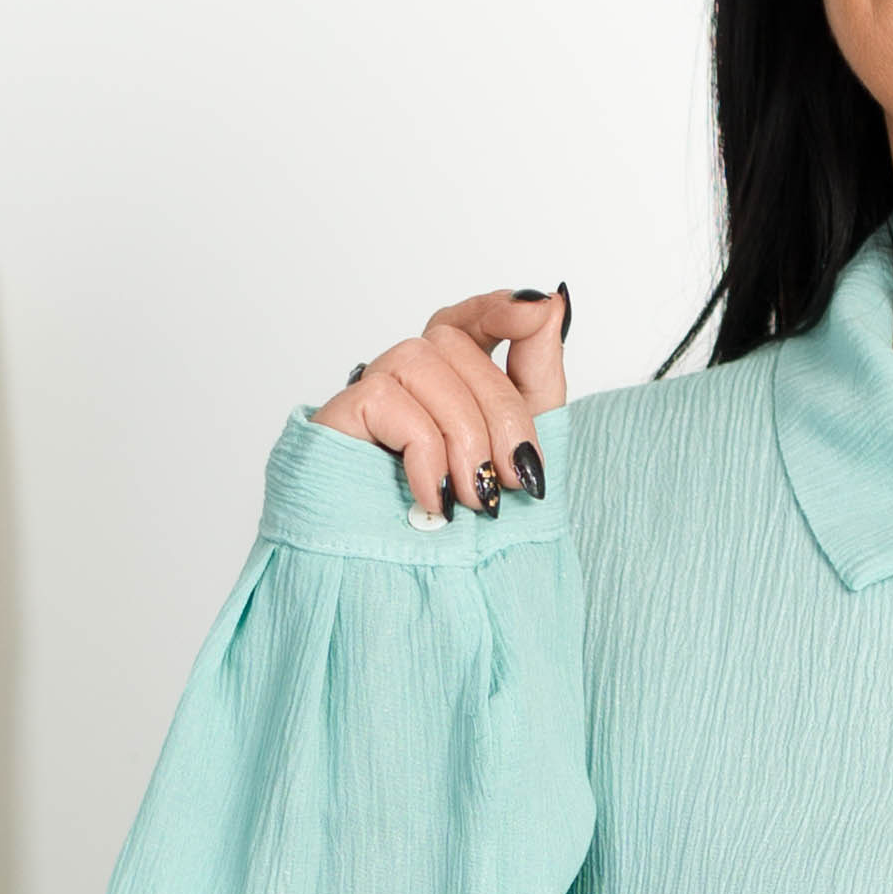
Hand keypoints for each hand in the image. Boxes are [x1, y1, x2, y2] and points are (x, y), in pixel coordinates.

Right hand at [313, 283, 569, 518]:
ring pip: (425, 361)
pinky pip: (390, 399)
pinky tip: (432, 499)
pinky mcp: (340, 415)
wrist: (410, 593)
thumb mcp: (519, 445)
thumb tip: (552, 300)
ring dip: (464, 437)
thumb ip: (538, 372)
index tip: (538, 311)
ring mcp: (371, 390)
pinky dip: (424, 452)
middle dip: (503, 414)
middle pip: (458, 345)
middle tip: (516, 480)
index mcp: (451, 380)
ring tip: (472, 500)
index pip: (470, 317)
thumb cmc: (462, 530)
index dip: (501, 307)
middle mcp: (407, 376)